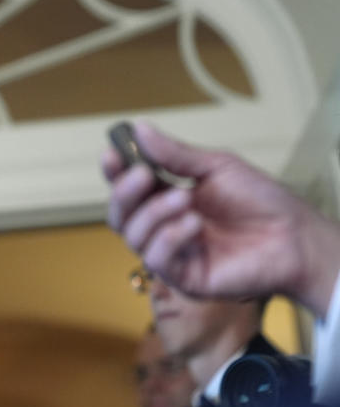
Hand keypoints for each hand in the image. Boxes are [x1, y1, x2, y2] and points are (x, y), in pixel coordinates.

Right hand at [103, 122, 339, 316]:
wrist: (295, 236)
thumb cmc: (262, 202)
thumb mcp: (217, 168)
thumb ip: (175, 154)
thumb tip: (139, 129)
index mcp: (167, 199)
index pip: (128, 189)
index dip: (114, 172)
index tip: (110, 153)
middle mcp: (164, 227)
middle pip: (120, 215)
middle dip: (125, 192)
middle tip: (143, 174)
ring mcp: (172, 253)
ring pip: (133, 236)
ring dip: (154, 213)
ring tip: (186, 198)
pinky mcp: (184, 278)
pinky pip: (156, 259)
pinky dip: (170, 237)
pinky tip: (194, 224)